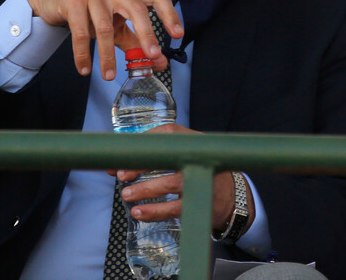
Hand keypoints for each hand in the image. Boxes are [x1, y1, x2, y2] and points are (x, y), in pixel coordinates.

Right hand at [24, 0, 181, 80]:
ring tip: (109, 76)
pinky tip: (85, 68)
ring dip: (107, 56)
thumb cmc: (88, 8)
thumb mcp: (114, 22)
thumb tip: (158, 62)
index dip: (169, 14)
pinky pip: (80, 32)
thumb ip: (135, 40)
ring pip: (105, 28)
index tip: (177, 34)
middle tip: (152, 56)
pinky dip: (82, 54)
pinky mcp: (73, 1)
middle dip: (147, 34)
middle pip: (136, 9)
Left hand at [110, 124, 252, 231]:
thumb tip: (115, 164)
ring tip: (127, 195)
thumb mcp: (181, 153)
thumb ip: (152, 155)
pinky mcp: (200, 202)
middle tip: (121, 175)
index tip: (123, 154)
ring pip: (170, 184)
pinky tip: (140, 213)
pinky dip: (155, 211)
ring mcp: (201, 179)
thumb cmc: (194, 169)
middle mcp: (197, 156)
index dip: (141, 143)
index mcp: (190, 139)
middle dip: (140, 166)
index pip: (165, 134)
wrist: (230, 194)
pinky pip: (175, 208)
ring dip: (145, 190)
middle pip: (167, 158)